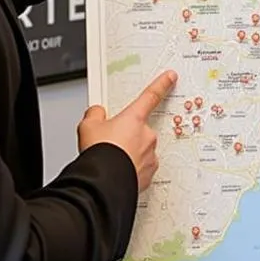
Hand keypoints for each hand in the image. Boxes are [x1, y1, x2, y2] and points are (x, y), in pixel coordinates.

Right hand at [78, 70, 176, 191]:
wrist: (103, 184)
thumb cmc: (100, 154)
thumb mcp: (88, 126)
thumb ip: (95, 114)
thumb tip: (97, 112)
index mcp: (134, 118)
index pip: (151, 95)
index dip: (162, 84)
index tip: (171, 77)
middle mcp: (146, 135)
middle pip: (138, 130)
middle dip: (126, 135)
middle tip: (110, 144)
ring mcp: (150, 155)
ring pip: (141, 149)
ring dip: (129, 152)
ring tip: (112, 160)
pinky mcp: (149, 173)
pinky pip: (142, 167)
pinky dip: (132, 168)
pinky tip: (118, 171)